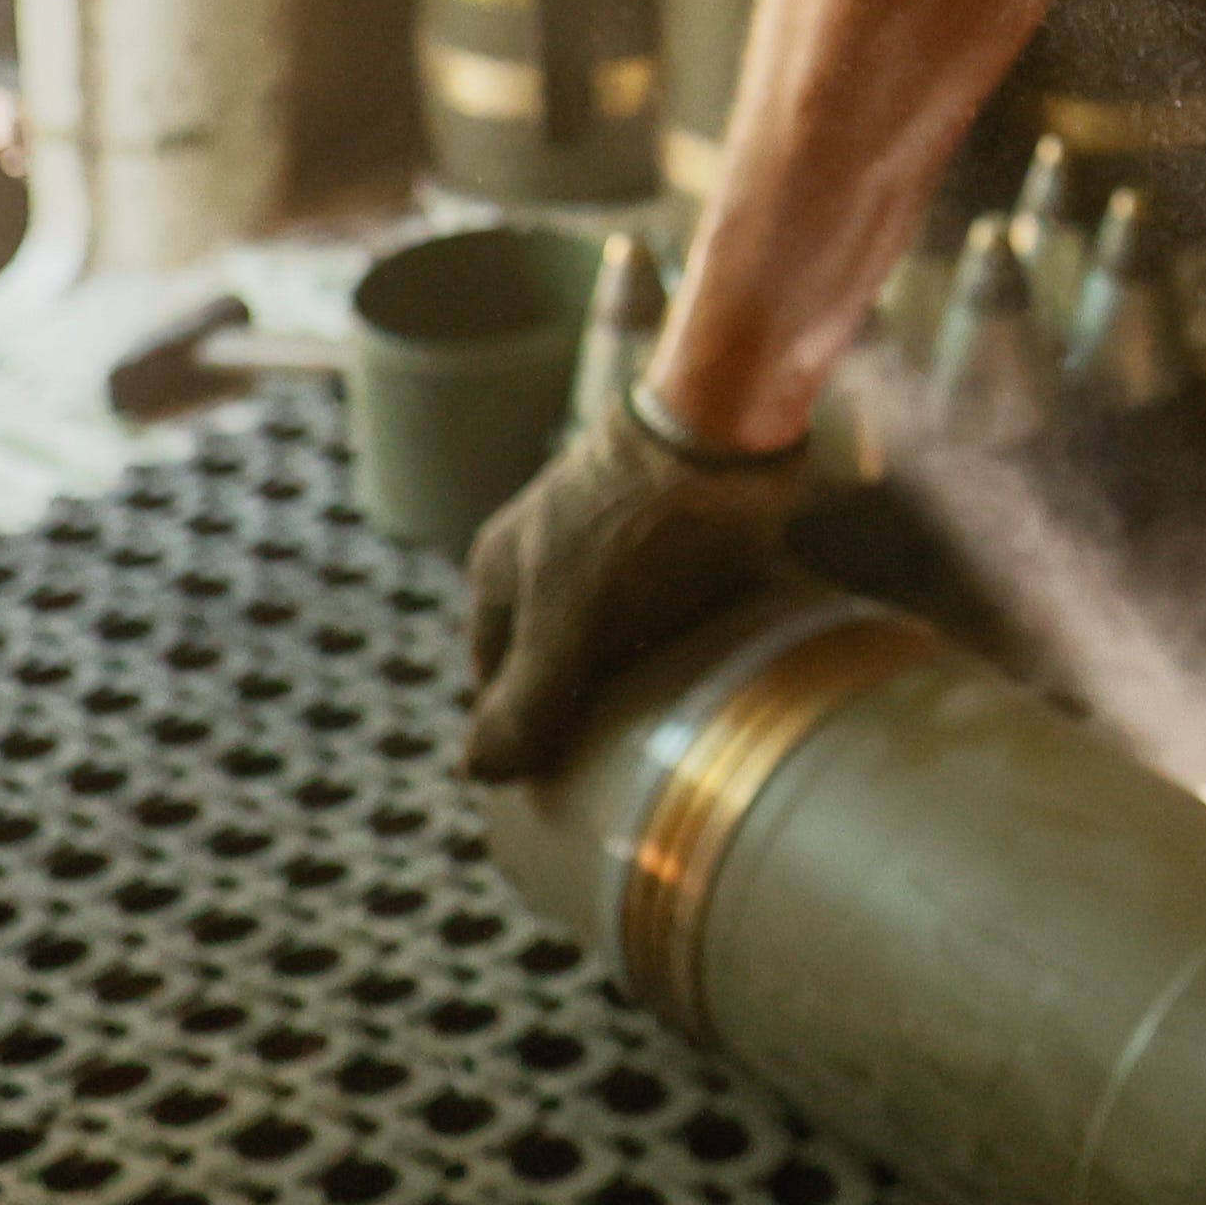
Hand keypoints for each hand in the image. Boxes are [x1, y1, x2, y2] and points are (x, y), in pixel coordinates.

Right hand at [457, 400, 810, 783]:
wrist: (726, 424)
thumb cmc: (637, 525)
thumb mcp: (568, 623)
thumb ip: (526, 702)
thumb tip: (479, 772)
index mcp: (502, 568)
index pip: (495, 674)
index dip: (522, 727)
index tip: (563, 780)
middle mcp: (552, 547)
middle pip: (559, 649)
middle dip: (584, 701)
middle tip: (626, 761)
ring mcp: (617, 532)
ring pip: (621, 626)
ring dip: (643, 670)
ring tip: (679, 723)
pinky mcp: (683, 525)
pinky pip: (677, 600)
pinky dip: (689, 635)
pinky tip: (720, 669)